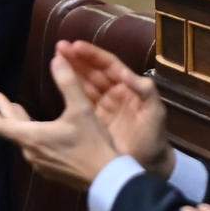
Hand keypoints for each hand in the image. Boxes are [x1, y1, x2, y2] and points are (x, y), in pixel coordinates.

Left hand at [0, 48, 123, 186]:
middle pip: (10, 130)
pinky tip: (40, 132)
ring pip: (22, 139)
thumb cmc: (92, 141)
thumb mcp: (82, 109)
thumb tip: (56, 58)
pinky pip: (33, 149)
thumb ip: (68, 83)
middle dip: (3, 112)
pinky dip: (30, 135)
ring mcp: (39, 163)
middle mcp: (30, 151)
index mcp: (32, 136)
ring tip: (18, 111)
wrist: (104, 176)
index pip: (0, 124)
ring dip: (18, 123)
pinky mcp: (49, 170)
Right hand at [61, 39, 172, 176]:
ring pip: (84, 83)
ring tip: (55, 57)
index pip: (109, 65)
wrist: (146, 165)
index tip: (75, 45)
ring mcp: (102, 106)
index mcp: (130, 87)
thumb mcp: (154, 111)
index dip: (93, 55)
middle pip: (94, 71)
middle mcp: (115, 93)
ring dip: (71, 70)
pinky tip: (58, 82)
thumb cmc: (154, 137)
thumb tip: (127, 73)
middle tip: (59, 46)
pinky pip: (79, 101)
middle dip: (78, 58)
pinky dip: (69, 90)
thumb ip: (145, 90)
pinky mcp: (92, 121)